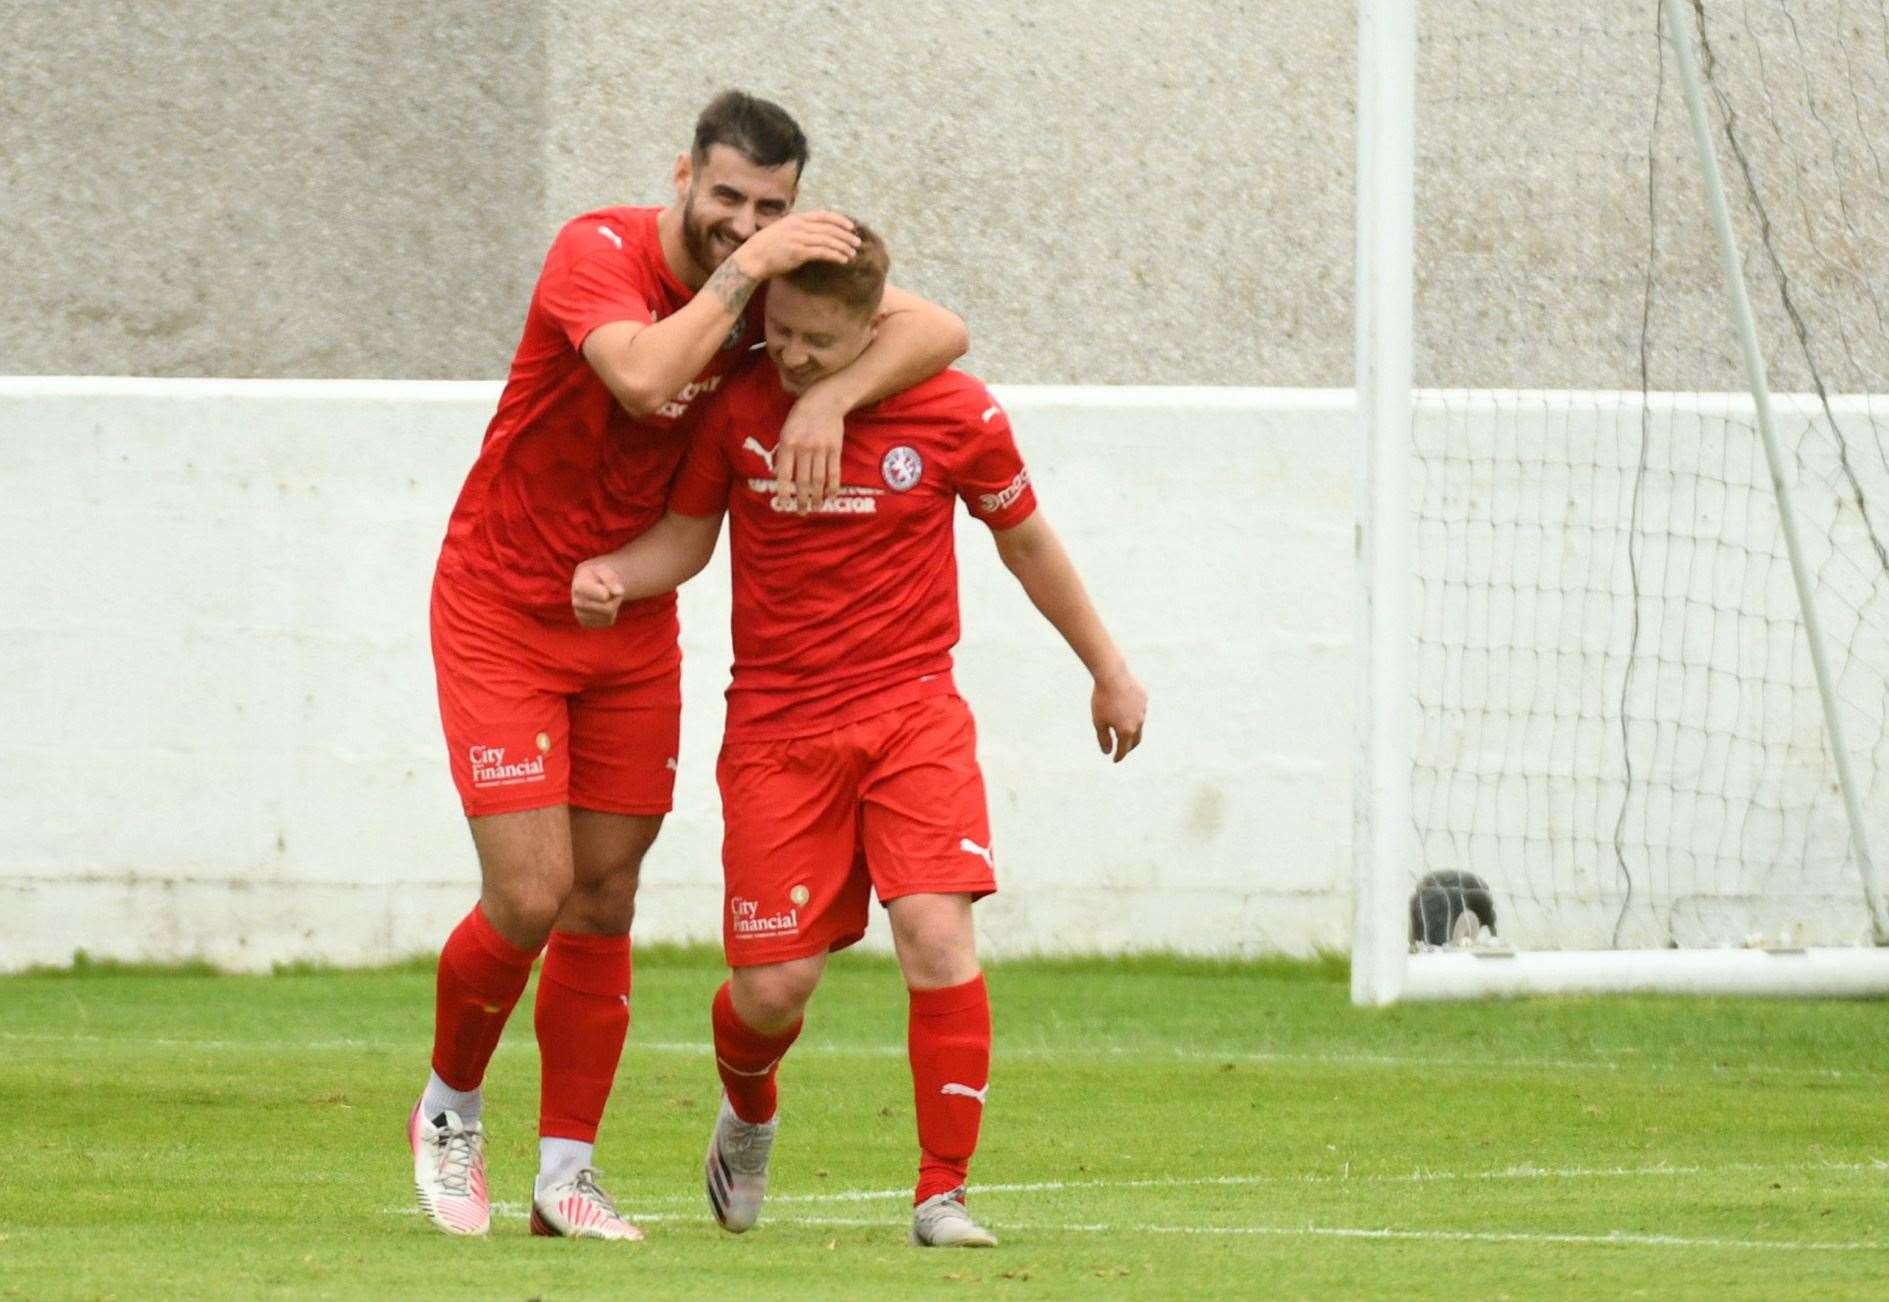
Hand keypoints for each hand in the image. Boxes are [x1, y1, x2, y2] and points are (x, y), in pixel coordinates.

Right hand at [571, 558, 626, 627]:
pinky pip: (607, 622)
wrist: (588, 583)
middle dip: (616, 599)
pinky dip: (610, 615)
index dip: (612, 590)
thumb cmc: (597, 575)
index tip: (607, 584)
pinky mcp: (585, 623)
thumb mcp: (604, 570)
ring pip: (609, 616)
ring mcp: (579, 614)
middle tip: (612, 590)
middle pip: (609, 608)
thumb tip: (619, 592)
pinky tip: (603, 605)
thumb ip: (611, 579)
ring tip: (607, 597)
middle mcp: (576, 602)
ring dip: (614, 606)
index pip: (604, 596)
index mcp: (579, 586)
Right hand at [732, 211, 859, 279]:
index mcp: (797, 218)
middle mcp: (799, 226)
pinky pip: (822, 252)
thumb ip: (799, 229)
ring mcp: (799, 238)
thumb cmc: (767, 247)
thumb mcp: (783, 230)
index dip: (840, 220)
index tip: (851, 226)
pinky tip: (843, 260)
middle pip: (829, 228)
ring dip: (843, 247)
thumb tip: (815, 233)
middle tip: (857, 242)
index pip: (823, 215)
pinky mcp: (799, 251)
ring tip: (852, 253)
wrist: (753, 257)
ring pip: (828, 240)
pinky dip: (835, 255)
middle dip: (846, 235)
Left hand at [776, 392, 845, 510]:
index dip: (784, 491)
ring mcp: (821, 449)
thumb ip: (782, 453)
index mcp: (788, 444)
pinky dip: (832, 486)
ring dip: (817, 497)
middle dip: (801, 499)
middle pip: (803, 481)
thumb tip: (778, 475)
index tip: (784, 504)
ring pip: (818, 479)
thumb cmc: (800, 417)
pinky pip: (834, 472)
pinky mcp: (835, 449)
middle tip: (801, 512)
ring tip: (815, 508)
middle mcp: (804, 448)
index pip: (784, 474)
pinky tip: (830, 496)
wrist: (824, 400)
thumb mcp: (785, 431)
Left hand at [1092, 668, 1146, 762]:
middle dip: (1129, 747)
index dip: (1119, 756)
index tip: (1115, 760)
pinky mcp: (1144, 698)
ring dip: (1132, 730)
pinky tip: (1126, 710)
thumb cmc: (1102, 699)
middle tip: (1123, 749)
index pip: (1124, 749)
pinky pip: (1140, 710)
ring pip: (1139, 724)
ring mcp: (1143, 710)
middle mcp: (1138, 722)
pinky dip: (1134, 715)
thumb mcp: (1099, 722)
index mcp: (1127, 730)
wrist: (1112, 675)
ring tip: (1125, 730)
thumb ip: (1103, 739)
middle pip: (1136, 740)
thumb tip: (1107, 752)